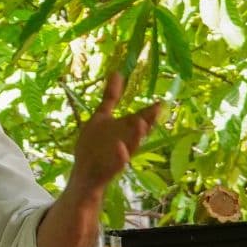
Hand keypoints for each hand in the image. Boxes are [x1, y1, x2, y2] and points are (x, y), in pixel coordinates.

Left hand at [70, 73, 163, 195]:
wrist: (86, 174)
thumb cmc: (96, 145)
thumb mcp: (101, 118)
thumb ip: (110, 97)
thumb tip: (117, 72)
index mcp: (125, 130)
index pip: (139, 118)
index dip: (149, 112)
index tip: (160, 102)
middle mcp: (126, 142)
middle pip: (138, 131)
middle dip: (146, 121)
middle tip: (157, 110)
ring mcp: (119, 156)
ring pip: (131, 145)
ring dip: (137, 135)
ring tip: (141, 124)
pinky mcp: (110, 168)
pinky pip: (117, 162)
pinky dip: (121, 155)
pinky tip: (120, 147)